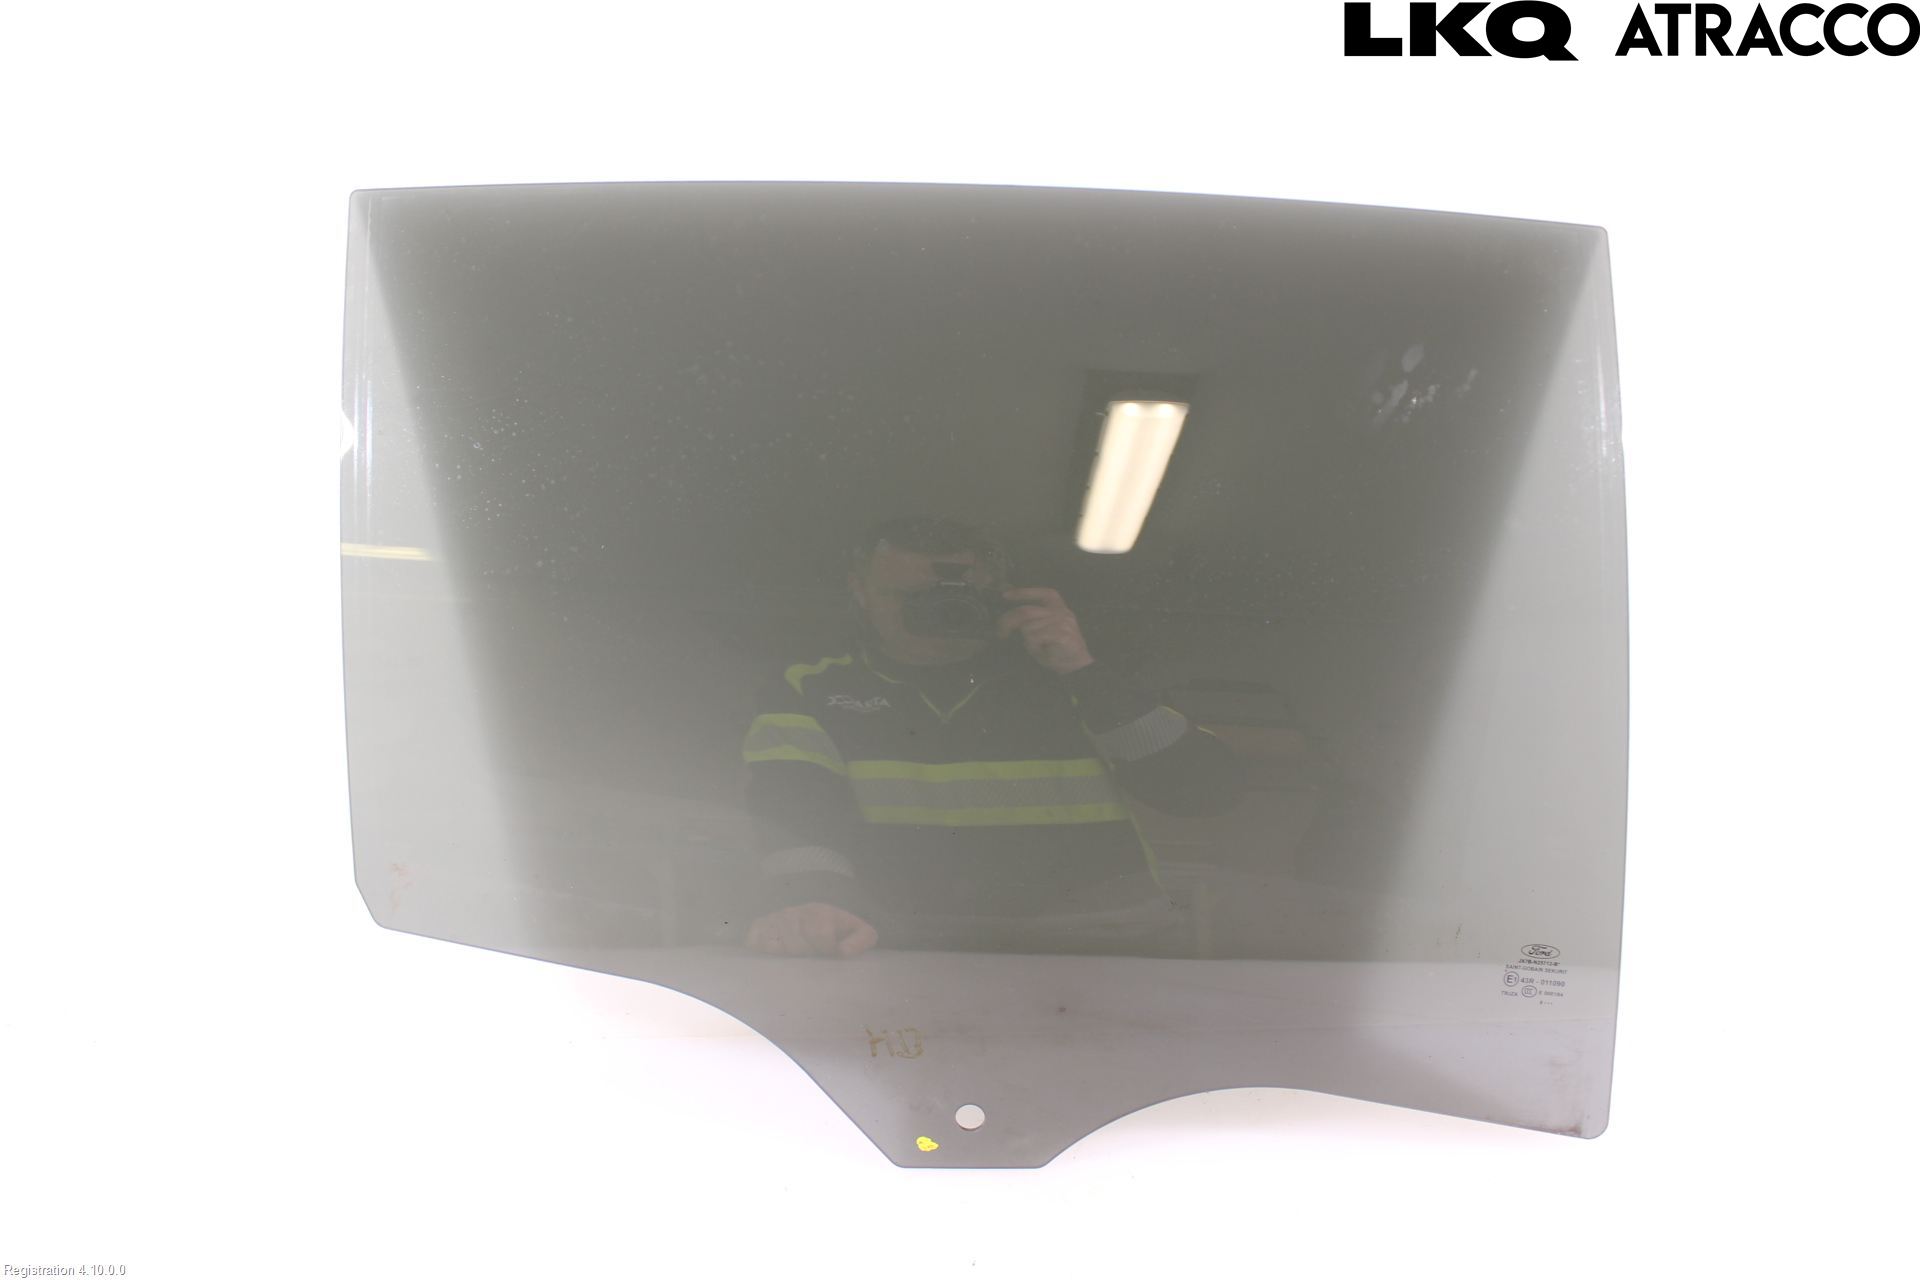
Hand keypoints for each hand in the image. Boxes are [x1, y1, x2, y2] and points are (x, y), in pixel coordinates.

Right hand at [745, 903, 878, 956]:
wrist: (822, 920)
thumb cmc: (841, 932)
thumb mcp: (861, 933)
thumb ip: (861, 940)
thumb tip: (842, 951)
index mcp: (822, 912)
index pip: (819, 932)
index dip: (825, 947)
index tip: (830, 952)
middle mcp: (797, 913)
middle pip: (795, 942)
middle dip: (805, 954)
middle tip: (811, 956)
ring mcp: (778, 918)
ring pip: (775, 943)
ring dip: (784, 955)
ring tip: (796, 956)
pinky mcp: (763, 925)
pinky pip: (755, 935)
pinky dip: (759, 946)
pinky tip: (771, 953)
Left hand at [996, 587, 1094, 674]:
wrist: (1077, 665)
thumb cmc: (1057, 649)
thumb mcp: (1044, 630)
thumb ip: (1032, 621)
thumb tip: (1011, 619)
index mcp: (1058, 607)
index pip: (1041, 593)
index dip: (1022, 593)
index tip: (1005, 596)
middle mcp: (1061, 612)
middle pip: (1026, 612)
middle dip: (1008, 621)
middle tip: (1000, 632)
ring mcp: (1062, 622)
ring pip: (1029, 628)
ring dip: (1027, 641)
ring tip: (1039, 647)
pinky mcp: (1062, 634)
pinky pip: (1036, 637)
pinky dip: (1034, 646)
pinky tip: (1044, 650)